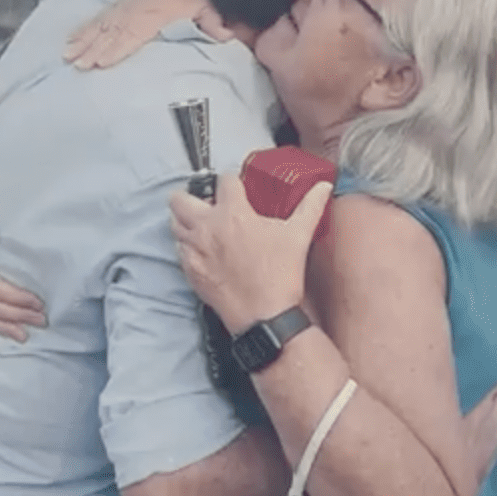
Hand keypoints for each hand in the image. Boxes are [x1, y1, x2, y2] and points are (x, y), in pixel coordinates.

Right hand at [63, 0, 228, 68]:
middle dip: (94, 47)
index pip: (135, 30)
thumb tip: (226, 35)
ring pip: (104, 21)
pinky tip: (74, 37)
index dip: (118, 47)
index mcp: (159, 6)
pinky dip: (88, 26)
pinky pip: (105, 13)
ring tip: (68, 55)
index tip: (102, 62)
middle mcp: (140, 2)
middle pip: (113, 28)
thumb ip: (217, 22)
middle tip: (78, 64)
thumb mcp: (215, 3)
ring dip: (85, 39)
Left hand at [169, 174, 332, 334]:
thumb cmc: (280, 274)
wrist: (264, 315)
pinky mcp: (189, 269)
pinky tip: (202, 249)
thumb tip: (323, 188)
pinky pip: (177, 249)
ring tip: (203, 223)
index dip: (232, 181)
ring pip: (173, 222)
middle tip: (209, 203)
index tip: (238, 188)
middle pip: (180, 198)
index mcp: (233, 212)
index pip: (223, 180)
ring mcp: (194, 249)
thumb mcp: (299, 235)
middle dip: (192, 196)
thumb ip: (311, 206)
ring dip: (185, 219)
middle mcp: (207, 227)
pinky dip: (185, 245)